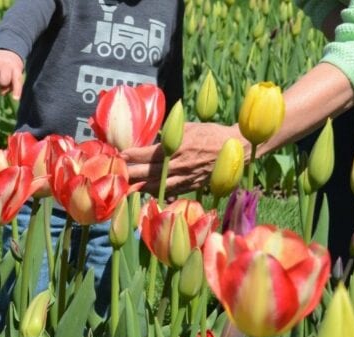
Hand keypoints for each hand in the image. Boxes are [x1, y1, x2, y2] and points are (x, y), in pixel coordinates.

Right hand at [0, 49, 23, 99]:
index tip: (15, 99)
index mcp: (16, 69)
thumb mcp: (15, 75)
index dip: (16, 90)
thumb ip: (11, 86)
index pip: (17, 81)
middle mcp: (6, 64)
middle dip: (1, 83)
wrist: (5, 50)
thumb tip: (2, 93)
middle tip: (2, 77)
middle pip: (2, 82)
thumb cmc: (11, 68)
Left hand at [122, 122, 246, 195]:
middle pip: (150, 171)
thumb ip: (171, 133)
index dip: (133, 155)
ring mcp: (186, 177)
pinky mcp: (192, 185)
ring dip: (141, 186)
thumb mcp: (188, 127)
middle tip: (117, 174)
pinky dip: (158, 192)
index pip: (149, 153)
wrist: (237, 149)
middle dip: (132, 173)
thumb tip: (155, 138)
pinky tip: (148, 193)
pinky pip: (171, 190)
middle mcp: (180, 164)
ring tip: (127, 188)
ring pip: (158, 184)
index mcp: (178, 146)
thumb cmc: (211, 133)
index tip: (120, 155)